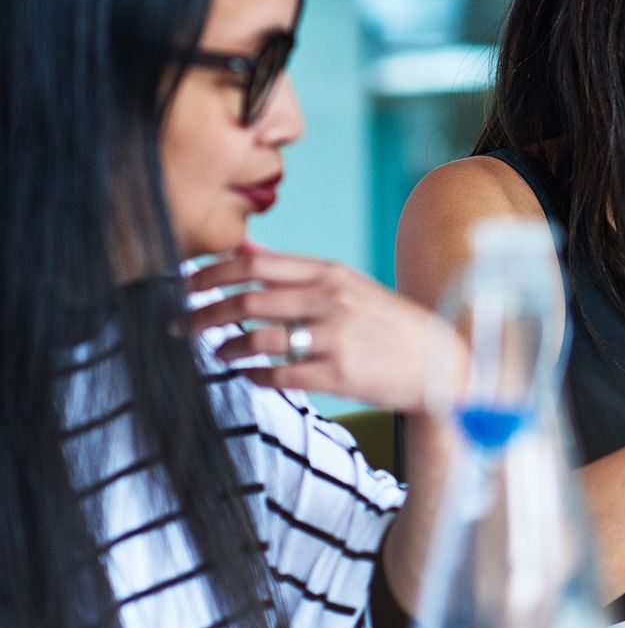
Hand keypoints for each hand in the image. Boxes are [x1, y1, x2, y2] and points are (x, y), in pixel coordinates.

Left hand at [185, 242, 464, 413]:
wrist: (441, 363)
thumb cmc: (389, 323)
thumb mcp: (348, 284)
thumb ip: (295, 271)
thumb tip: (243, 250)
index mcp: (331, 273)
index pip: (256, 265)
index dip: (211, 273)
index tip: (185, 284)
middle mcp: (331, 300)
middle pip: (247, 302)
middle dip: (203, 314)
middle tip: (180, 324)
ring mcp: (335, 338)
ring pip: (258, 340)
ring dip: (226, 348)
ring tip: (217, 354)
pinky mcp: (338, 374)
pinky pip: (279, 376)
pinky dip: (255, 377)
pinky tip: (249, 375)